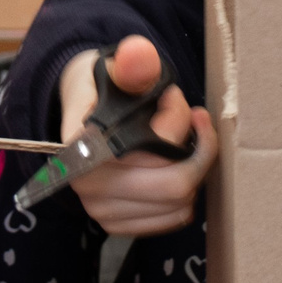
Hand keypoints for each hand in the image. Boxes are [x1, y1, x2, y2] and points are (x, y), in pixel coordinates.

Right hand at [57, 36, 215, 236]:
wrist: (82, 112)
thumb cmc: (103, 87)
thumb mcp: (118, 64)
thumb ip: (133, 60)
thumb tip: (139, 58)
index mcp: (84, 144)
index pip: (154, 146)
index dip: (177, 122)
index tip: (175, 97)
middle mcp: (87, 185)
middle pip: (175, 184)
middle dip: (198, 149)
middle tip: (195, 120)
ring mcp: (101, 210)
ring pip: (180, 203)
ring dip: (194, 170)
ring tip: (184, 140)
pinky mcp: (117, 224)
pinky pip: (173, 218)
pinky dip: (186, 192)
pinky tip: (177, 165)